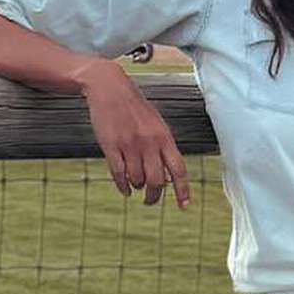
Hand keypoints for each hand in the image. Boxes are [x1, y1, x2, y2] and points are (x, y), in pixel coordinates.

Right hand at [76, 59, 189, 209]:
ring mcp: (130, 145)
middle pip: (157, 181)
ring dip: (137, 187)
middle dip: (154, 196)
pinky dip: (122, 186)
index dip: (182, 190)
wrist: (109, 88)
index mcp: (164, 136)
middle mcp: (149, 142)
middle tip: (150, 201)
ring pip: (137, 180)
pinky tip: (124, 189)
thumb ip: (163, 146)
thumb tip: (169, 175)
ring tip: (135, 185)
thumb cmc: (134, 107)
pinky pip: (119, 174)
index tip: (184, 206)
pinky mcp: (111, 146)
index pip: (178, 169)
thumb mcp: (156, 123)